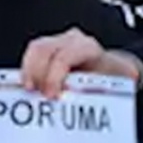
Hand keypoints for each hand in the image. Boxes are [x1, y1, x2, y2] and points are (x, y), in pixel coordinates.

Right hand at [19, 28, 140, 98]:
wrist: (113, 69)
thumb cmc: (108, 79)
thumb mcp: (102, 86)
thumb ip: (85, 92)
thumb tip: (68, 103)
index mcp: (88, 48)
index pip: (63, 58)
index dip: (53, 77)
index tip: (50, 95)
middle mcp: (74, 39)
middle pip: (44, 50)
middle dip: (37, 73)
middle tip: (37, 94)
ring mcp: (61, 39)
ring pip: (35, 49)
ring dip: (29, 71)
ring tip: (31, 90)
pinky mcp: (51, 45)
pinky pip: (34, 53)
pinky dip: (29, 69)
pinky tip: (30, 83)